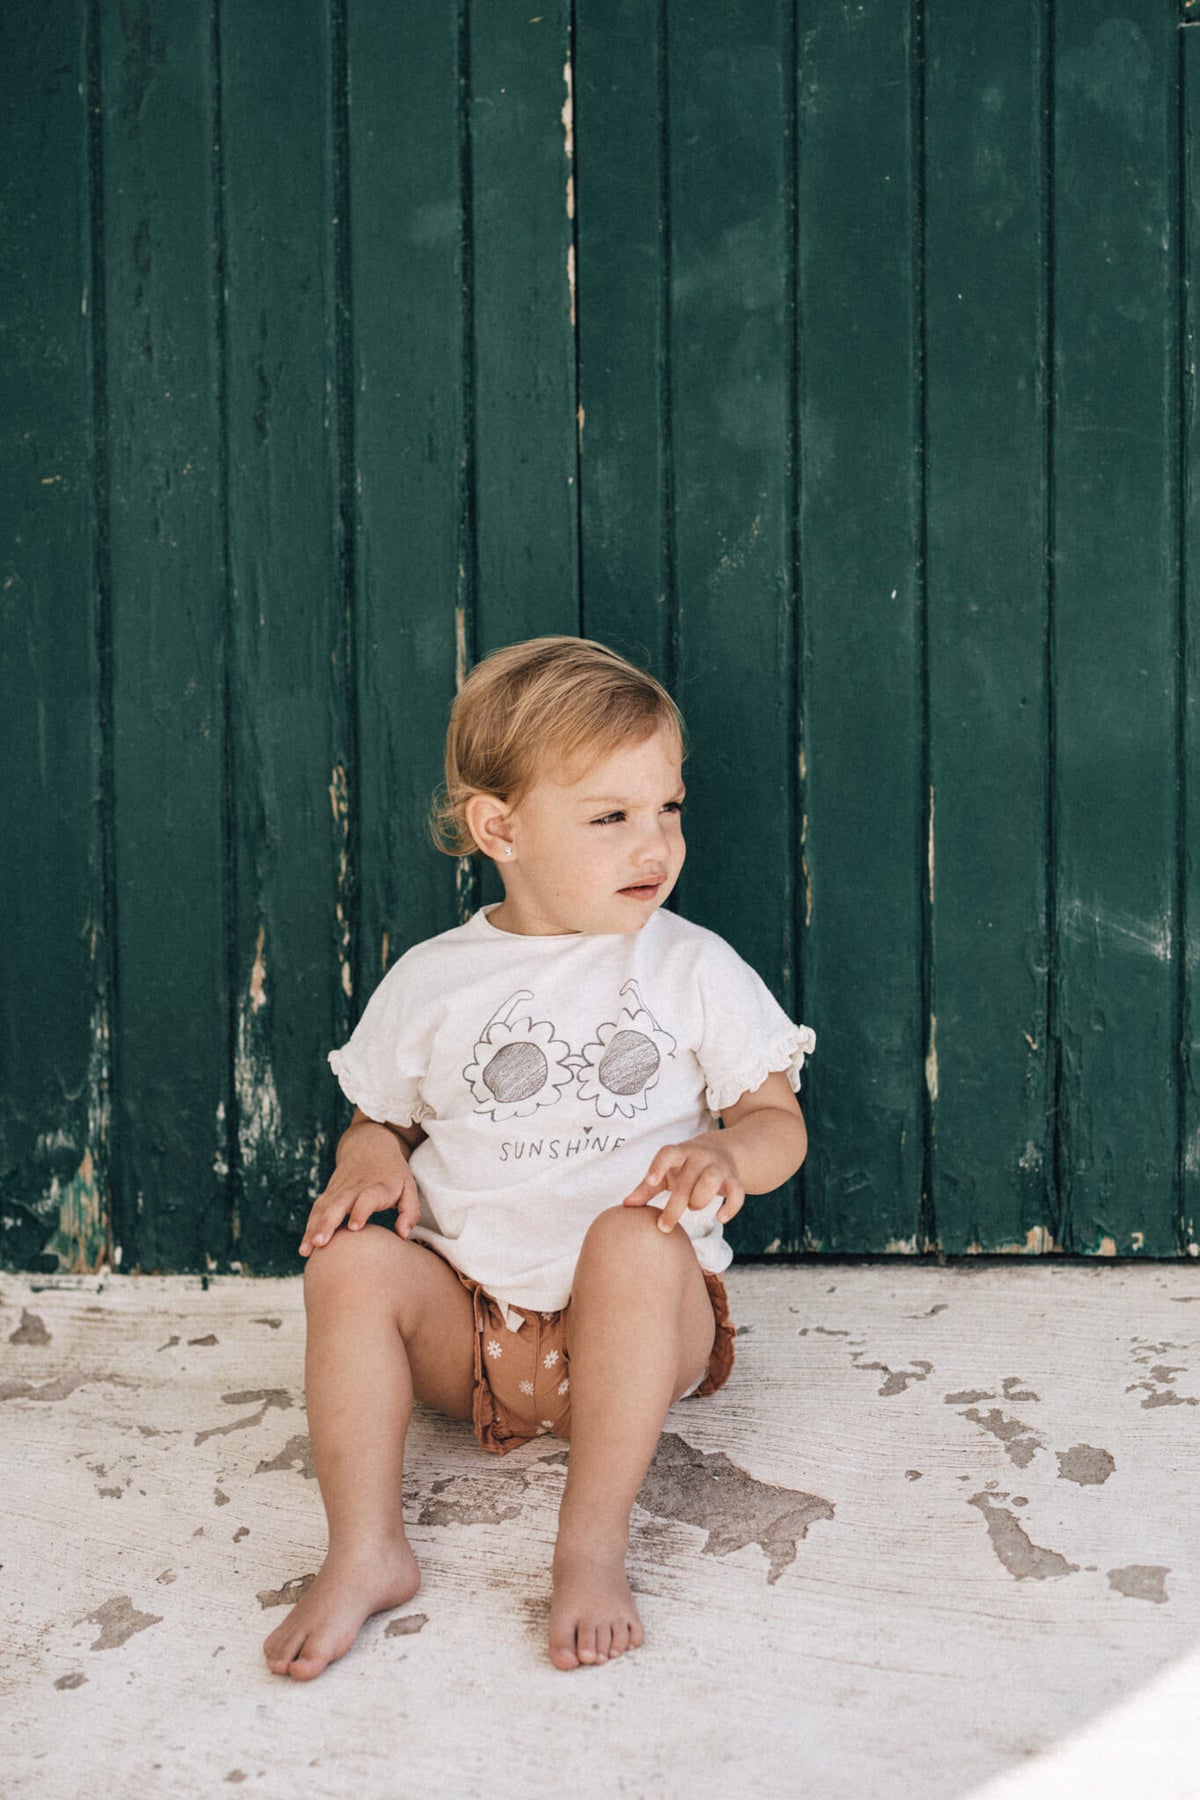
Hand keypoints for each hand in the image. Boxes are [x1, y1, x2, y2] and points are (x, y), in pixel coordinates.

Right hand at [298, 1157, 419, 1256]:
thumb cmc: (392, 1172)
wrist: (369, 1145)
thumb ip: (410, 1212)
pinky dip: (309, 1227)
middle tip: (320, 1242)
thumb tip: (402, 1235)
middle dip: (328, 1223)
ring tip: (306, 1251)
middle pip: (338, 1204)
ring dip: (313, 1228)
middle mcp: (355, 1188)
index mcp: (378, 1187)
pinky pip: (317, 1210)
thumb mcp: (409, 1187)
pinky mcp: (329, 1194)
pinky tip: (305, 1247)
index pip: (367, 1198)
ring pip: (323, 1209)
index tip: (354, 1227)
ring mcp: (339, 1190)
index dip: (360, 1211)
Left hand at [621, 1136, 744, 1233]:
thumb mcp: (666, 1173)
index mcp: (680, 1153)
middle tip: (664, 1227)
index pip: (668, 1153)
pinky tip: (720, 1218)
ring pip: (712, 1180)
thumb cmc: (685, 1167)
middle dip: (675, 1205)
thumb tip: (625, 1206)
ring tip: (694, 1208)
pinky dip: (731, 1207)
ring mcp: (719, 1167)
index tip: (650, 1181)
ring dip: (701, 1199)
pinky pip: (737, 1192)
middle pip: (687, 1179)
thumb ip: (646, 1188)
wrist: (722, 1150)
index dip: (659, 1166)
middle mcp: (700, 1157)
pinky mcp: (734, 1179)